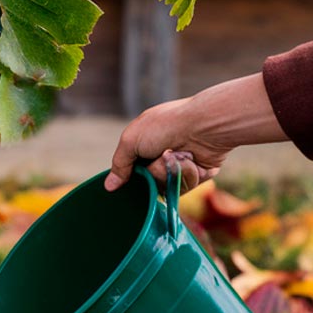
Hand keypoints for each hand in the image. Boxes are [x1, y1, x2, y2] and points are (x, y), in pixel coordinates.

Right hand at [103, 73, 287, 193]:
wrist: (204, 126)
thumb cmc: (166, 126)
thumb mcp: (131, 140)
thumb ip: (119, 164)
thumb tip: (109, 186)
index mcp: (144, 143)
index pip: (130, 169)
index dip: (129, 176)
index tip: (128, 179)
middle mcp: (160, 155)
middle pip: (148, 182)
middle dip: (153, 173)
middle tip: (158, 158)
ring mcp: (178, 165)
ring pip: (166, 186)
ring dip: (171, 172)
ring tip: (180, 155)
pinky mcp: (197, 174)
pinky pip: (185, 187)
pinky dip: (187, 174)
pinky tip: (192, 159)